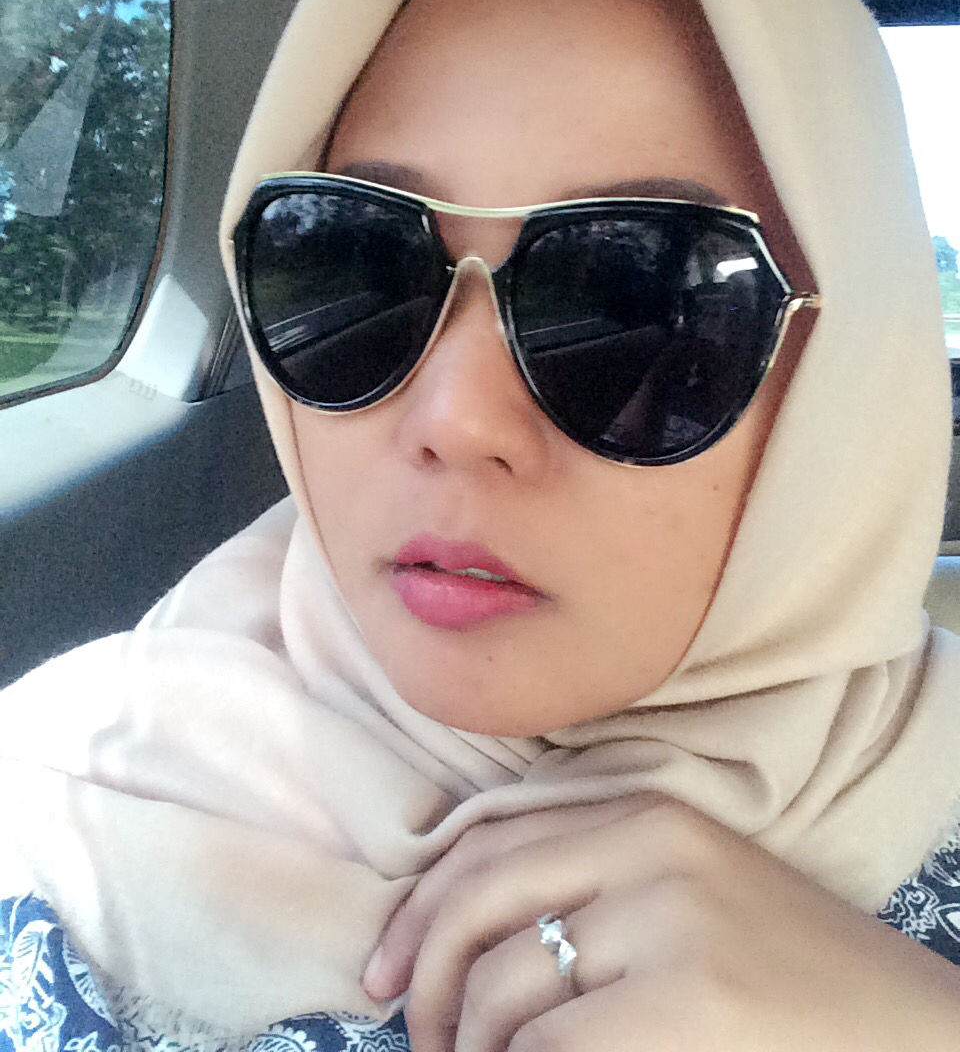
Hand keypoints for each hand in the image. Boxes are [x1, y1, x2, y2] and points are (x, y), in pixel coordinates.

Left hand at [362, 795, 959, 1051]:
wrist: (901, 1025)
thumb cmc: (781, 972)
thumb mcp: (681, 896)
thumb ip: (587, 891)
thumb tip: (459, 946)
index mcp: (644, 815)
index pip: (487, 846)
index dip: (416, 911)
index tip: (380, 972)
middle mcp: (650, 850)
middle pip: (479, 906)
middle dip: (424, 982)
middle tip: (417, 1042)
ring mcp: (669, 922)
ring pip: (504, 990)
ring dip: (472, 1048)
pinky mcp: (686, 1000)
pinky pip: (548, 1046)